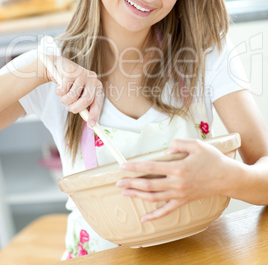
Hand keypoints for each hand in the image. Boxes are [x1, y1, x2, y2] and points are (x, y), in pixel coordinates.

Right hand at [43, 55, 101, 126]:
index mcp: (97, 86)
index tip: (91, 125)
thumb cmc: (71, 85)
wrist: (59, 68)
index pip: (97, 102)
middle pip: (86, 99)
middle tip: (69, 109)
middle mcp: (93, 79)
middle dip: (76, 108)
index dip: (94, 114)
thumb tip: (90, 123)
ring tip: (63, 95)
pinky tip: (59, 84)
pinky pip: (63, 90)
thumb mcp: (79, 95)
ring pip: (73, 96)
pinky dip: (59, 91)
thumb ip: (84, 106)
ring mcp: (83, 74)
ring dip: (64, 100)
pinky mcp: (72, 71)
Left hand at [117, 138, 233, 221]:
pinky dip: (154, 215)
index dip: (136, 167)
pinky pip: (166, 210)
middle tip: (118, 182)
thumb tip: (166, 148)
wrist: (227, 177)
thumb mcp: (197, 145)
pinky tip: (144, 218)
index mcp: (178, 168)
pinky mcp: (183, 201)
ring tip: (125, 192)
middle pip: (149, 184)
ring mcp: (180, 194)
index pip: (151, 167)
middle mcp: (177, 183)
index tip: (123, 166)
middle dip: (131, 183)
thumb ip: (179, 144)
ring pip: (154, 197)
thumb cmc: (212, 159)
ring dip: (138, 195)